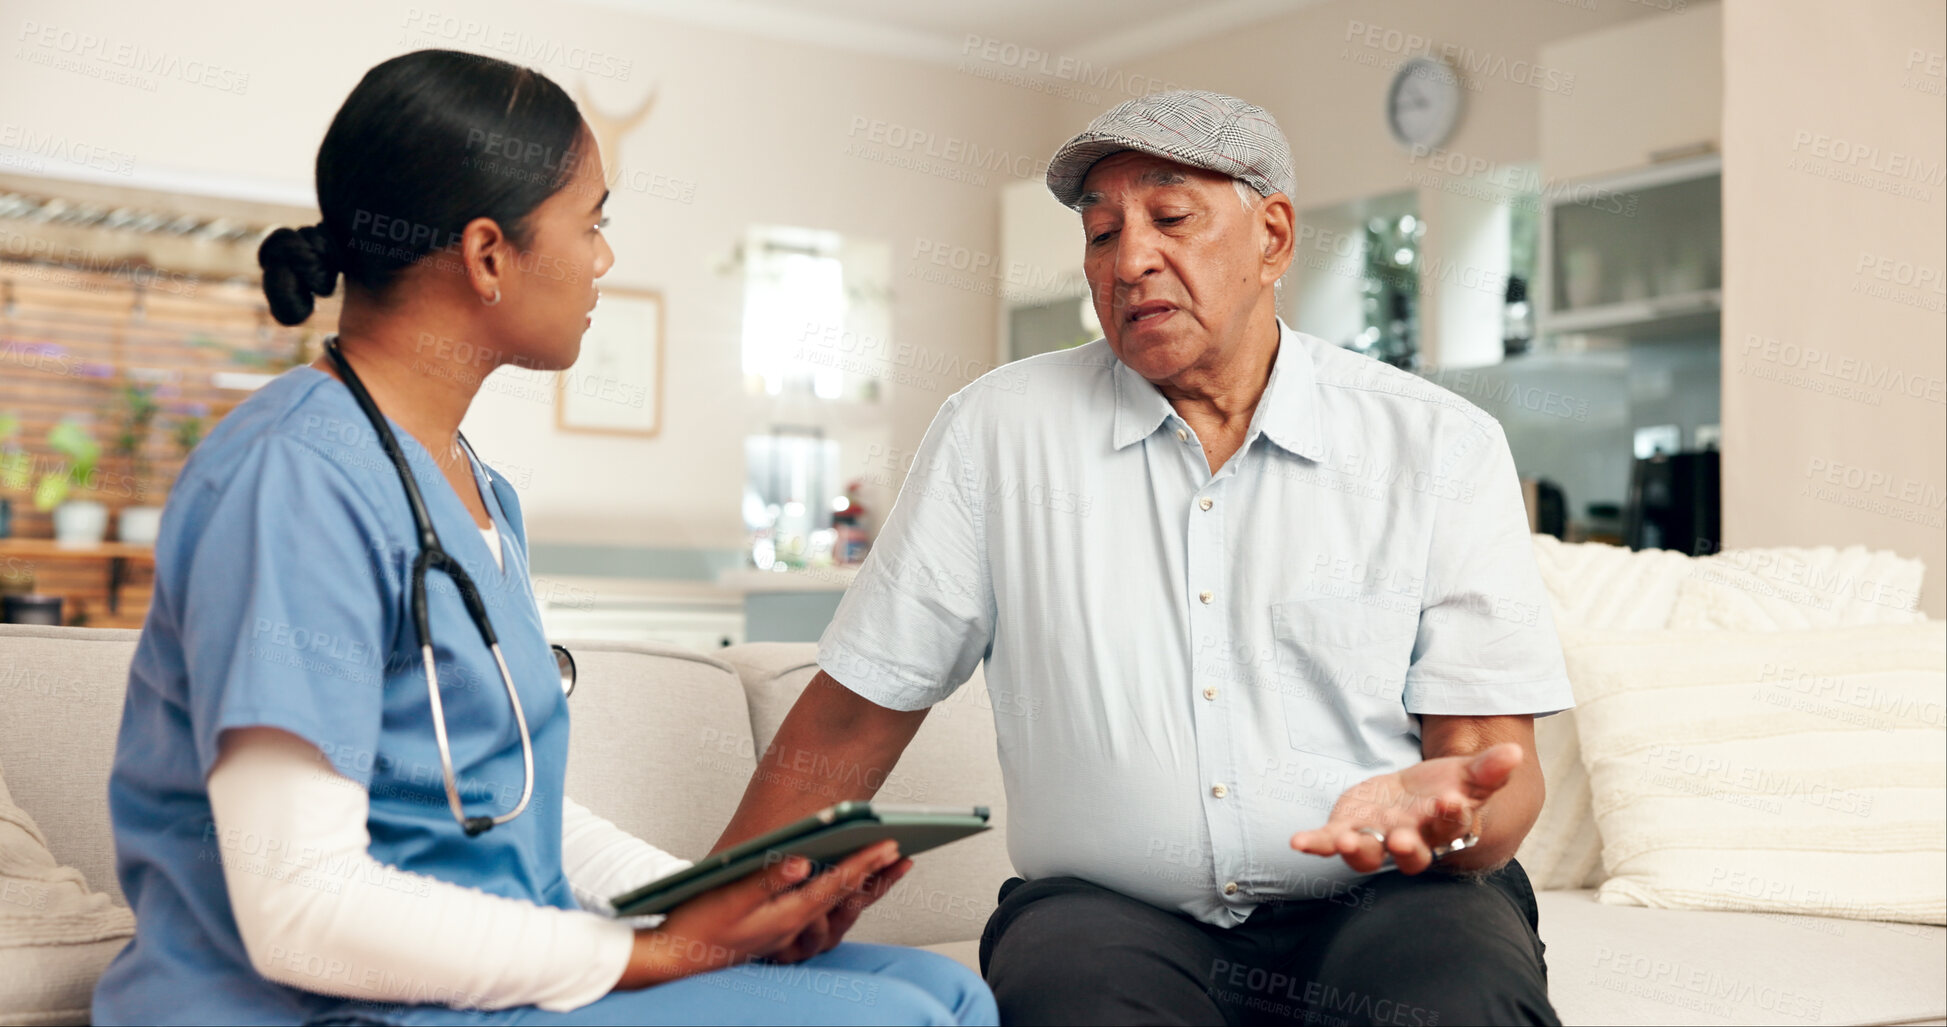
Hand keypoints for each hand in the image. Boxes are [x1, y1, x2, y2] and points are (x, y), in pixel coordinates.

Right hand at [616, 840, 901, 988]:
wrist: (675, 959)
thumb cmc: (696, 926)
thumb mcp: (729, 897)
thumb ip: (767, 879)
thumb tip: (804, 861)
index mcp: (785, 917)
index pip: (835, 887)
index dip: (864, 864)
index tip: (888, 845)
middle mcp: (793, 928)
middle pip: (845, 900)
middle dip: (876, 876)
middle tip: (903, 854)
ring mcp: (788, 932)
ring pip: (838, 910)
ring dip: (865, 888)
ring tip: (888, 867)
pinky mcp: (780, 931)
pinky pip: (823, 914)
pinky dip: (843, 898)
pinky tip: (851, 887)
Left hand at [1289, 742, 1521, 874]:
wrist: (1414, 798)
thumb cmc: (1445, 789)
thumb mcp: (1468, 773)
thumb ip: (1489, 769)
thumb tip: (1515, 753)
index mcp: (1445, 828)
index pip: (1452, 827)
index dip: (1452, 816)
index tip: (1452, 799)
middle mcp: (1412, 841)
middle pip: (1411, 854)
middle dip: (1405, 848)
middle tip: (1400, 838)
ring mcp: (1378, 840)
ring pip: (1370, 857)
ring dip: (1359, 851)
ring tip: (1348, 842)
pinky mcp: (1349, 832)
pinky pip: (1330, 844)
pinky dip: (1316, 844)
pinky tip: (1299, 841)